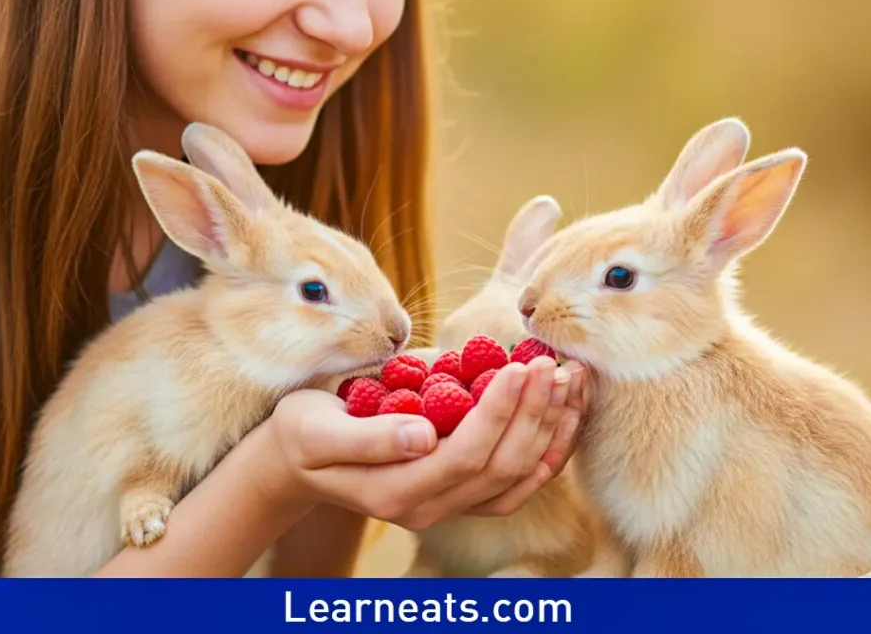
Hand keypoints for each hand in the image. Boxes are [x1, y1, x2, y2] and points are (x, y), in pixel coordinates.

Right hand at [264, 357, 583, 530]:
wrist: (299, 458)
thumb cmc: (304, 432)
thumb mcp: (319, 430)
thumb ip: (370, 437)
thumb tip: (423, 436)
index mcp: (398, 491)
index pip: (467, 455)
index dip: (499, 412)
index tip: (520, 365)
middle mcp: (430, 507)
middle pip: (502, 466)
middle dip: (533, 413)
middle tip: (552, 363)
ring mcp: (449, 505)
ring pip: (518, 478)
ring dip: (551, 430)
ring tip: (571, 381)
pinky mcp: (460, 491)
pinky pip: (516, 481)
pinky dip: (547, 448)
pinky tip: (564, 415)